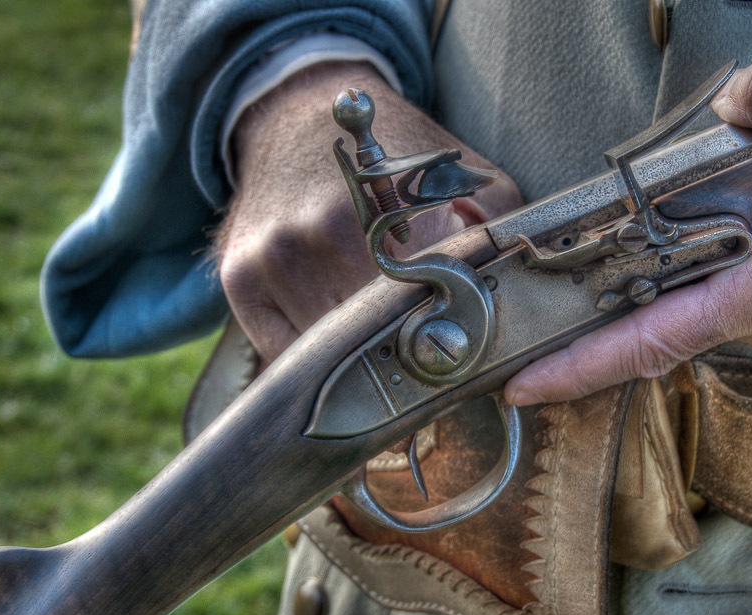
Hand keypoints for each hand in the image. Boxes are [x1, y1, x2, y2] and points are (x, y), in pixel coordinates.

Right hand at [218, 61, 521, 362]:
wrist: (294, 112)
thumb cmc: (383, 149)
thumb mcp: (455, 168)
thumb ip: (493, 217)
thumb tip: (512, 274)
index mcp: (381, 211)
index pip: (416, 309)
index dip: (437, 340)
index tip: (452, 358)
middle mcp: (319, 236)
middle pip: (368, 339)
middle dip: (398, 355)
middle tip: (423, 364)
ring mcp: (271, 260)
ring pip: (323, 352)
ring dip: (355, 363)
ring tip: (381, 354)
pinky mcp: (239, 278)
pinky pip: (281, 351)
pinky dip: (312, 358)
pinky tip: (336, 344)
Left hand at [505, 54, 751, 405]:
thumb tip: (739, 99)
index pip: (647, 342)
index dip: (577, 369)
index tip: (526, 387)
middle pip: (675, 315)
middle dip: (626, 291)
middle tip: (574, 271)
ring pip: (724, 295)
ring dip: (693, 261)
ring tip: (680, 217)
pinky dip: (741, 255)